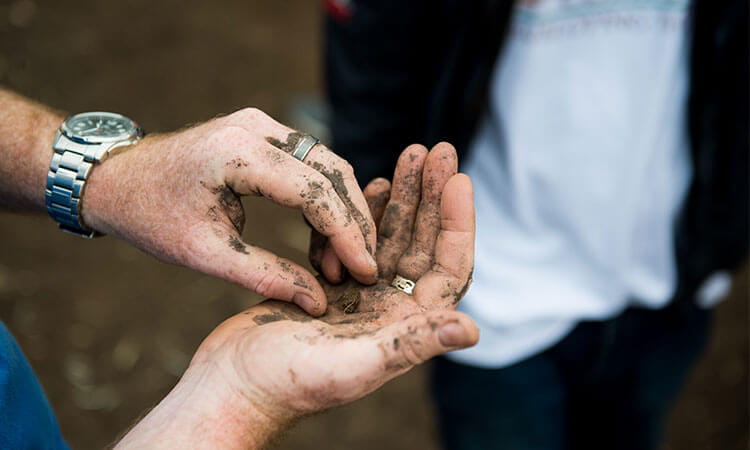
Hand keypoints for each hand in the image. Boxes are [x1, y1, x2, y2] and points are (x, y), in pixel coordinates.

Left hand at [83, 108, 377, 315]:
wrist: (118, 179)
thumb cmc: (152, 215)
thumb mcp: (204, 254)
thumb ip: (264, 275)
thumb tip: (318, 302)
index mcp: (238, 153)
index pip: (314, 191)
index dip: (346, 234)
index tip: (365, 271)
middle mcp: (257, 128)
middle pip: (331, 172)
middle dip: (353, 224)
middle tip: (360, 271)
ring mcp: (262, 126)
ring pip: (327, 167)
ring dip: (341, 214)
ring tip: (338, 263)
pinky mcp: (264, 134)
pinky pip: (311, 165)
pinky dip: (323, 202)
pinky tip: (322, 240)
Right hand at [115, 143, 476, 448]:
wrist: (235, 383)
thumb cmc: (288, 383)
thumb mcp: (356, 365)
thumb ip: (412, 344)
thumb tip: (474, 329)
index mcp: (405, 327)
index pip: (447, 268)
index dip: (457, 224)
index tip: (458, 179)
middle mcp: (391, 309)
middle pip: (422, 243)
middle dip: (431, 195)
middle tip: (439, 149)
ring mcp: (362, 295)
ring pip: (391, 236)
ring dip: (403, 196)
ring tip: (410, 154)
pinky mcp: (333, 285)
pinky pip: (359, 239)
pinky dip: (367, 210)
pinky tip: (372, 183)